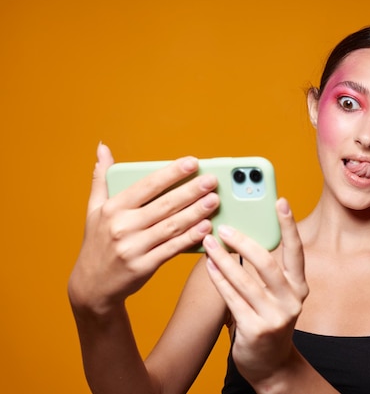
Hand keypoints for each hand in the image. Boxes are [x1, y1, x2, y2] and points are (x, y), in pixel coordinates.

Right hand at [68, 143, 218, 315]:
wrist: (91, 285)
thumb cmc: (96, 242)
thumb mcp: (93, 210)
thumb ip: (101, 178)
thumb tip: (103, 148)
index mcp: (112, 208)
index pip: (147, 186)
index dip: (171, 173)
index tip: (192, 162)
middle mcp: (122, 226)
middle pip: (164, 205)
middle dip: (191, 191)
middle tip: (212, 180)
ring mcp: (133, 248)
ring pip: (172, 226)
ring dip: (196, 212)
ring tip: (215, 200)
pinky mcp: (144, 266)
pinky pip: (172, 249)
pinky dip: (190, 237)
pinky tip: (206, 227)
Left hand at [203, 198, 308, 385]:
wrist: (270, 364)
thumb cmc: (269, 320)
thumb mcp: (276, 295)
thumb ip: (266, 270)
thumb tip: (243, 234)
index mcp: (299, 287)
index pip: (296, 251)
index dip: (289, 225)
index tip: (280, 201)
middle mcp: (292, 301)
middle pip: (267, 263)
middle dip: (244, 242)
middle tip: (226, 226)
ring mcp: (275, 317)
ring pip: (245, 280)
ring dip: (224, 258)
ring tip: (209, 241)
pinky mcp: (255, 330)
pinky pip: (232, 298)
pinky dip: (219, 279)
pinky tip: (208, 265)